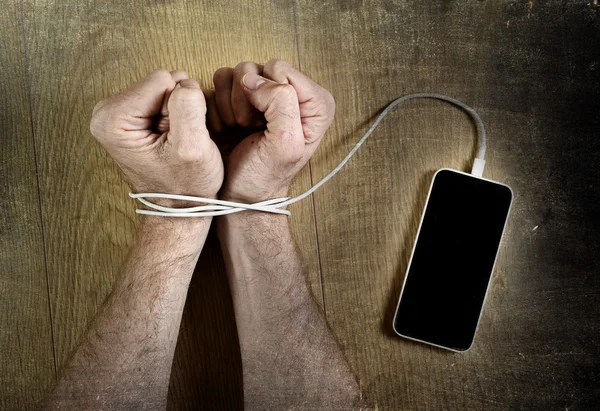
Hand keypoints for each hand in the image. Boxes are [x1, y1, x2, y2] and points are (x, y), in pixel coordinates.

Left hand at [90, 69, 223, 202]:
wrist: (179, 206)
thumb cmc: (185, 185)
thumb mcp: (191, 148)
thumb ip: (187, 107)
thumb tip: (184, 83)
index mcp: (112, 117)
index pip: (163, 80)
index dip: (180, 108)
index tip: (176, 137)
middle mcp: (108, 109)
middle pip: (163, 80)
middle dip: (180, 108)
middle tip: (178, 139)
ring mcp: (120, 110)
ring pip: (169, 86)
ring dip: (183, 111)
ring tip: (179, 139)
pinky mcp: (133, 112)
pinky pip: (168, 94)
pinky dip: (180, 114)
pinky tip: (176, 137)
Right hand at [209, 60, 334, 202]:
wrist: (238, 194)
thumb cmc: (264, 176)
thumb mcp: (285, 144)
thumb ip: (281, 103)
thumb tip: (252, 79)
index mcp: (315, 102)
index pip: (281, 71)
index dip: (268, 97)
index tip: (266, 126)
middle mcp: (293, 93)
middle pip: (259, 69)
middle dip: (249, 100)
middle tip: (253, 129)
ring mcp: (265, 93)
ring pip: (238, 73)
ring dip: (232, 104)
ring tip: (241, 129)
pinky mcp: (240, 96)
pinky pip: (221, 81)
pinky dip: (220, 104)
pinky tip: (229, 126)